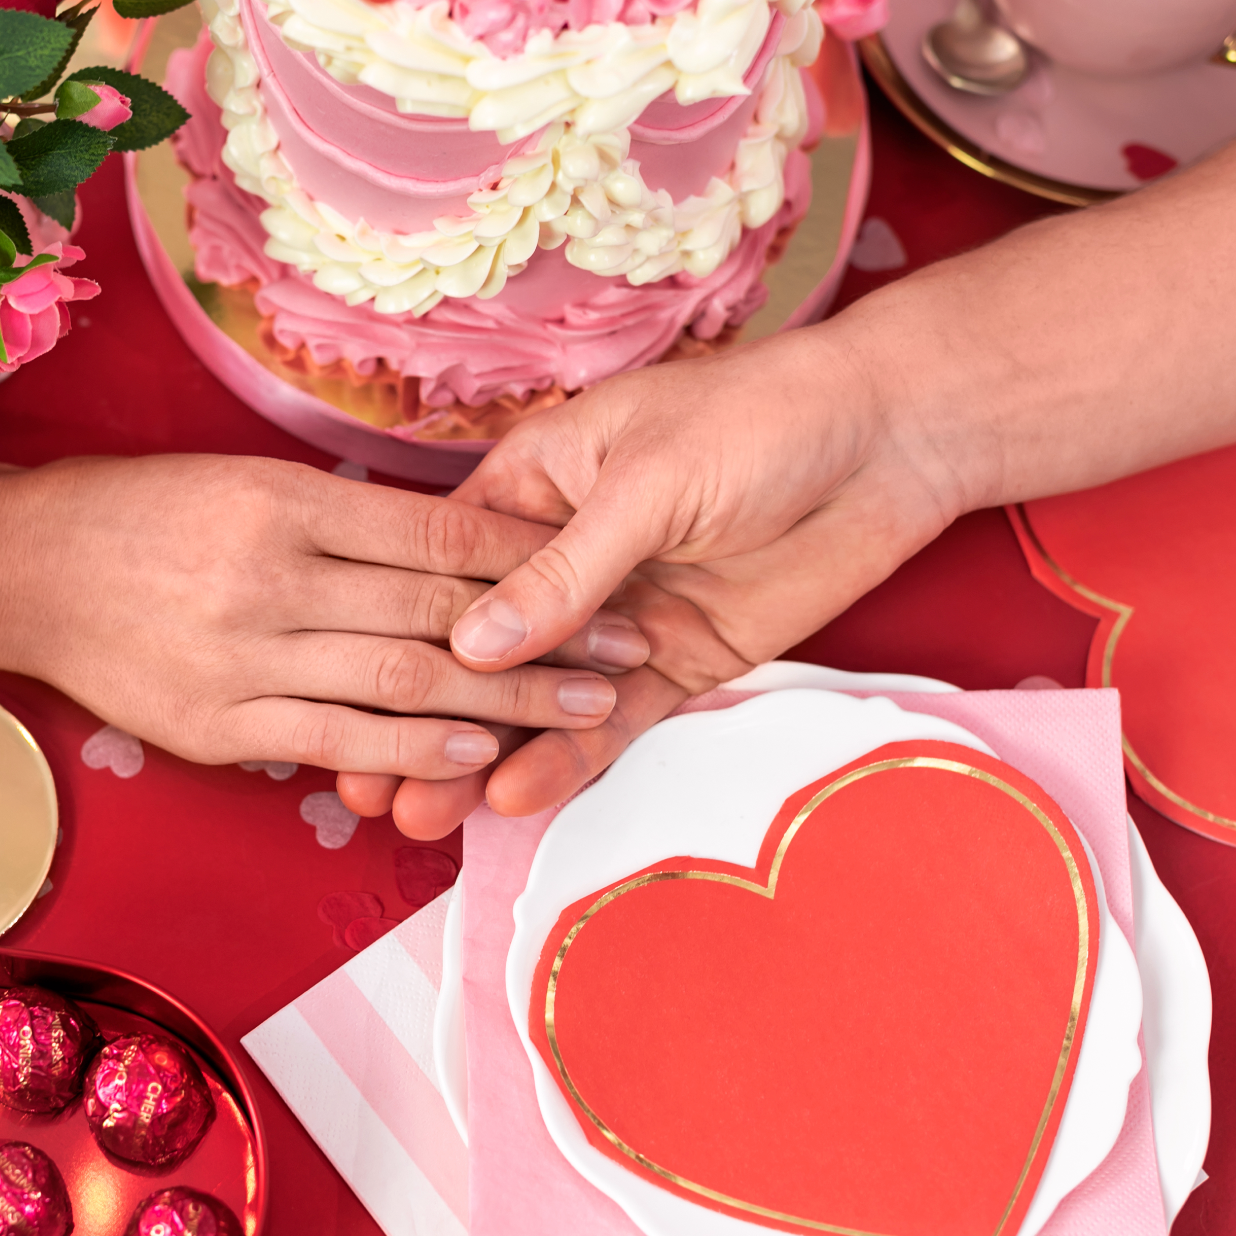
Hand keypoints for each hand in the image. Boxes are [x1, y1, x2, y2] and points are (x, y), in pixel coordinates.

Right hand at [0, 453, 653, 778]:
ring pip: (402, 682)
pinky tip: (478, 755)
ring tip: (586, 707)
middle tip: (630, 646)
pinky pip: (337, 739)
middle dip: (547, 633)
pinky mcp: (219, 723)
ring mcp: (244, 655)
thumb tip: (444, 538)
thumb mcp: (238, 478)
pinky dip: (414, 749)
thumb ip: (338, 513)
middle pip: (438, 610)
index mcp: (284, 500)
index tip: (601, 567)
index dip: (528, 557)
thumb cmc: (135, 513)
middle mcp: (272, 574)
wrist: (20, 571)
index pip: (436, 530)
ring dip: (506, 701)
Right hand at [336, 321, 967, 833]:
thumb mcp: (647, 481)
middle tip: (374, 794)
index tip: (345, 708)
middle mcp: (564, 558)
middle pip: (481, 653)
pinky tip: (515, 796)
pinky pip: (610, 721)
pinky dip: (566, 760)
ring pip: (536, 700)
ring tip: (429, 817)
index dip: (396, 643)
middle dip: (426, 720)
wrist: (890, 438)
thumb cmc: (760, 418)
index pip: (445, 574)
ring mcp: (620, 616)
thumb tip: (468, 650)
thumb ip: (560, 573)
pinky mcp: (677, 659)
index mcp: (535, 487)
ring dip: (483, 755)